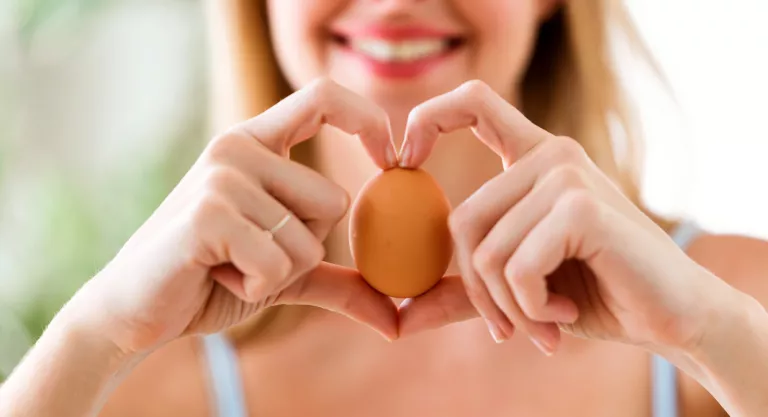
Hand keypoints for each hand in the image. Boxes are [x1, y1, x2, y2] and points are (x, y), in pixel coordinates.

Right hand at [73, 79, 399, 355]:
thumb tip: (396, 320)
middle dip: (305, 249)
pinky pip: (279, 263)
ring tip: (226, 265)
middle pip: (335, 201)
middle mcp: (238, 147)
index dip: (368, 120)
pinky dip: (256, 287)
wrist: (133, 311)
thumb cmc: (210, 282)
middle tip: (249, 254)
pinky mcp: (209, 211)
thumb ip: (338, 282)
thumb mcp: (284, 274)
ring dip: (277, 273)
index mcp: (256, 143)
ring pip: (309, 239)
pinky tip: (215, 276)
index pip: (323, 97)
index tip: (391, 159)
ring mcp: (222, 174)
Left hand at [397, 80, 720, 354]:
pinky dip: (531, 308)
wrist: (670, 317)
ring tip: (543, 323)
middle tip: (508, 328)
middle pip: (462, 220)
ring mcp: (567, 175)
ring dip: (509, 306)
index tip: (403, 162)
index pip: (474, 103)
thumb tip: (399, 316)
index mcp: (533, 158)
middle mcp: (551, 155)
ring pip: (486, 250)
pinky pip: (517, 267)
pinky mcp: (582, 207)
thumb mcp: (517, 290)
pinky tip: (565, 315)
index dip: (427, 118)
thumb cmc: (594, 293)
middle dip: (480, 292)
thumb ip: (463, 292)